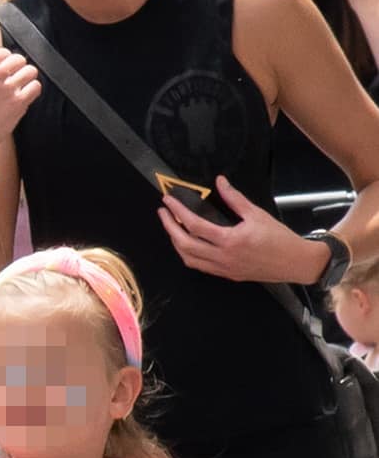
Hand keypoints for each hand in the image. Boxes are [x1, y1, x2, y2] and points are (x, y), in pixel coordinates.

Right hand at [0, 35, 40, 150]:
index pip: (5, 52)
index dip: (4, 64)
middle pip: (20, 59)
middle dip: (16, 70)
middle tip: (9, 83)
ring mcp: (7, 88)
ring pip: (30, 71)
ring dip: (26, 79)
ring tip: (18, 89)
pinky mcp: (18, 103)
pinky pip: (36, 87)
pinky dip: (32, 91)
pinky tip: (22, 98)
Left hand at [159, 175, 326, 283]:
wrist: (294, 262)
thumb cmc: (279, 239)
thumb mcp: (257, 214)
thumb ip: (235, 198)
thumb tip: (220, 182)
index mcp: (229, 240)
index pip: (194, 225)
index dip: (177, 212)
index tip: (168, 202)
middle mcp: (222, 257)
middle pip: (183, 244)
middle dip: (169, 228)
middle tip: (163, 213)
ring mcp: (222, 268)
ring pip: (188, 258)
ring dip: (176, 243)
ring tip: (172, 227)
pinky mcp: (226, 275)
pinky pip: (200, 266)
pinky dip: (188, 255)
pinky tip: (187, 244)